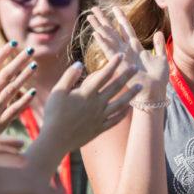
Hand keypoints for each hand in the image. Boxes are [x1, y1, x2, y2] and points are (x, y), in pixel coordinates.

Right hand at [0, 42, 36, 132]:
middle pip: (6, 74)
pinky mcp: (0, 123)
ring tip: (35, 66)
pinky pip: (16, 110)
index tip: (13, 43)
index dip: (3, 53)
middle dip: (19, 60)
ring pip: (13, 89)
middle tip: (31, 50)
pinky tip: (33, 92)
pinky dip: (25, 101)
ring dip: (25, 77)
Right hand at [25, 54, 140, 170]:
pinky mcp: (100, 128)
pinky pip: (115, 120)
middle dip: (127, 76)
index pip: (103, 75)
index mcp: (87, 93)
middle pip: (116, 87)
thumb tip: (79, 64)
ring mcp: (100, 117)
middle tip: (136, 67)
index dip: (113, 64)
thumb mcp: (58, 91)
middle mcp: (97, 104)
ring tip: (141, 87)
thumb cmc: (53, 114)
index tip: (121, 55)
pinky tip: (129, 108)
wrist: (55, 139)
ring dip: (131, 94)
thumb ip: (69, 76)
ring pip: (120, 103)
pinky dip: (124, 113)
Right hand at [87, 6, 168, 99]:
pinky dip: (103, 42)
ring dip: (99, 27)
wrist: (154, 93)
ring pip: (108, 38)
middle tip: (93, 8)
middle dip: (103, 20)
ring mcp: (122, 56)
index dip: (120, 18)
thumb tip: (159, 33)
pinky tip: (96, 34)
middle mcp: (126, 51)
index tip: (114, 8)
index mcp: (136, 48)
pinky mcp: (120, 64)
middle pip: (113, 31)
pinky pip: (110, 51)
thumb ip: (159, 45)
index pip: (126, 29)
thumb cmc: (158, 79)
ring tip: (89, 16)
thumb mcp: (161, 58)